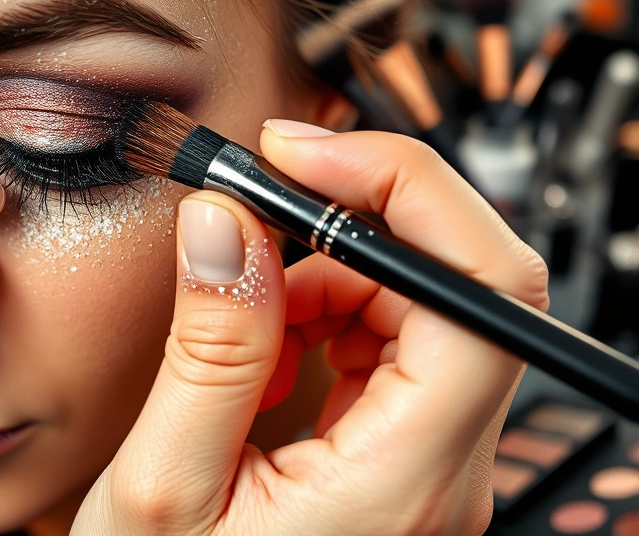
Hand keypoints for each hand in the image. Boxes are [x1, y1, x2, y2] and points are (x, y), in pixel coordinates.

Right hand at [72, 121, 548, 535]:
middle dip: (357, 221)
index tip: (302, 155)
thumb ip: (207, 351)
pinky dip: (328, 308)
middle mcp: (444, 472)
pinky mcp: (400, 454)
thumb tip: (224, 225)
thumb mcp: (161, 490)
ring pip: (431, 306)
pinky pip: (395, 343)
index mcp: (403, 484)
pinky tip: (266, 330)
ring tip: (243, 292)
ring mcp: (430, 464)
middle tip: (258, 202)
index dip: (404, 193)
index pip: (485, 296)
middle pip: (466, 288)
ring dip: (334, 266)